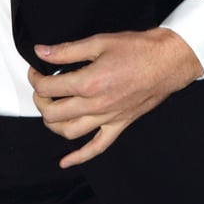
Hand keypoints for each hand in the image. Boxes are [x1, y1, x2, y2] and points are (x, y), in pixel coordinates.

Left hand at [27, 27, 203, 167]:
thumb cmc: (138, 49)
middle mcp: (96, 105)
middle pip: (54, 112)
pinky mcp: (119, 125)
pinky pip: (97, 147)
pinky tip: (65, 161)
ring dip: (53, 124)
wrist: (168, 61)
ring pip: (69, 132)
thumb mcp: (99, 42)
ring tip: (49, 110)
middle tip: (40, 89)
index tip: (36, 71)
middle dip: (40, 101)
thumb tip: (42, 51)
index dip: (36, 78)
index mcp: (89, 83)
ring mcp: (108, 118)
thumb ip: (67, 50)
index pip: (49, 88)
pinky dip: (79, 157)